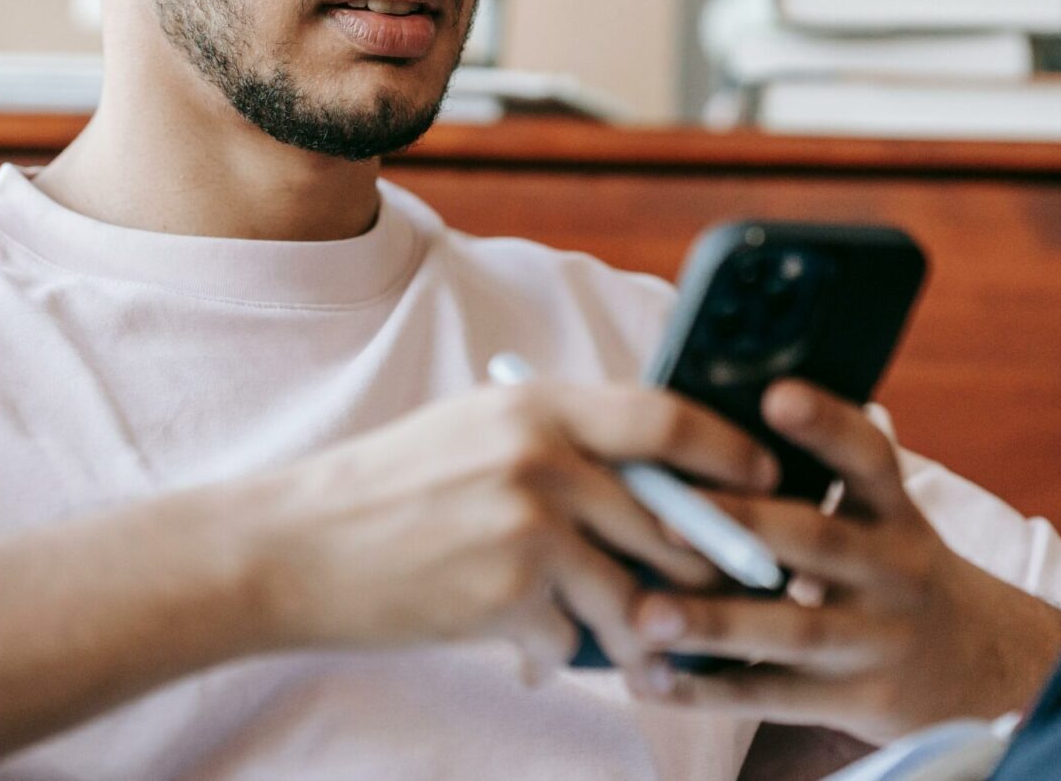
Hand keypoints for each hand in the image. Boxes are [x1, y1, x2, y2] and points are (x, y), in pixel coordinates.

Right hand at [235, 380, 779, 682]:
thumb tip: (650, 477)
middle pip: (674, 519)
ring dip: (642, 630)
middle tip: (728, 593)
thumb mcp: (475, 433)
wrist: (293, 548)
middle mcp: (542, 455)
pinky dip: (557, 655)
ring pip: (638, 594)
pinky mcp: (509, 594)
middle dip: (707, 568)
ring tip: (634, 647)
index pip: (667, 416)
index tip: (766, 480)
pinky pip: (574, 641)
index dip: (730, 452)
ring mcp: (529, 526)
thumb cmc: (386, 493)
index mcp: (538, 405)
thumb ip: (558, 443)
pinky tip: (521, 649)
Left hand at [627, 381, 1060, 741]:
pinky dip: (714, 691)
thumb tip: (708, 424)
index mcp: (894, 512)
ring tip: (647, 616)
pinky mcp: (859, 699)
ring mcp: (878, 638)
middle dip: (742, 526)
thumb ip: (820, 480)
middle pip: (817, 541)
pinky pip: (778, 697)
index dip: (827, 424)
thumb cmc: (895, 570)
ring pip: (793, 629)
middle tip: (666, 519)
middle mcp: (892, 570)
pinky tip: (656, 680)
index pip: (869, 457)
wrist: (986, 666)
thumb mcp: (884, 518)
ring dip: (715, 623)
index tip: (777, 395)